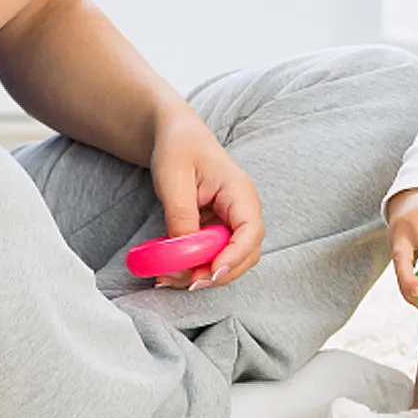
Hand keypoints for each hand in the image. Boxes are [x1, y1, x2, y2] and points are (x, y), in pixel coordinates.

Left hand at [147, 103, 263, 288]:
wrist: (175, 136)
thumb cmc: (178, 148)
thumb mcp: (174, 179)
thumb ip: (181, 216)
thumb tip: (185, 256)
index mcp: (239, 191)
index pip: (250, 232)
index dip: (234, 257)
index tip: (209, 272)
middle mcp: (242, 211)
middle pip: (245, 254)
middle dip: (217, 273)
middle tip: (183, 281)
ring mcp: (231, 222)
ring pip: (228, 261)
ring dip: (202, 274)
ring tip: (167, 278)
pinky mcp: (216, 231)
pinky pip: (211, 256)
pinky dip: (193, 268)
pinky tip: (168, 271)